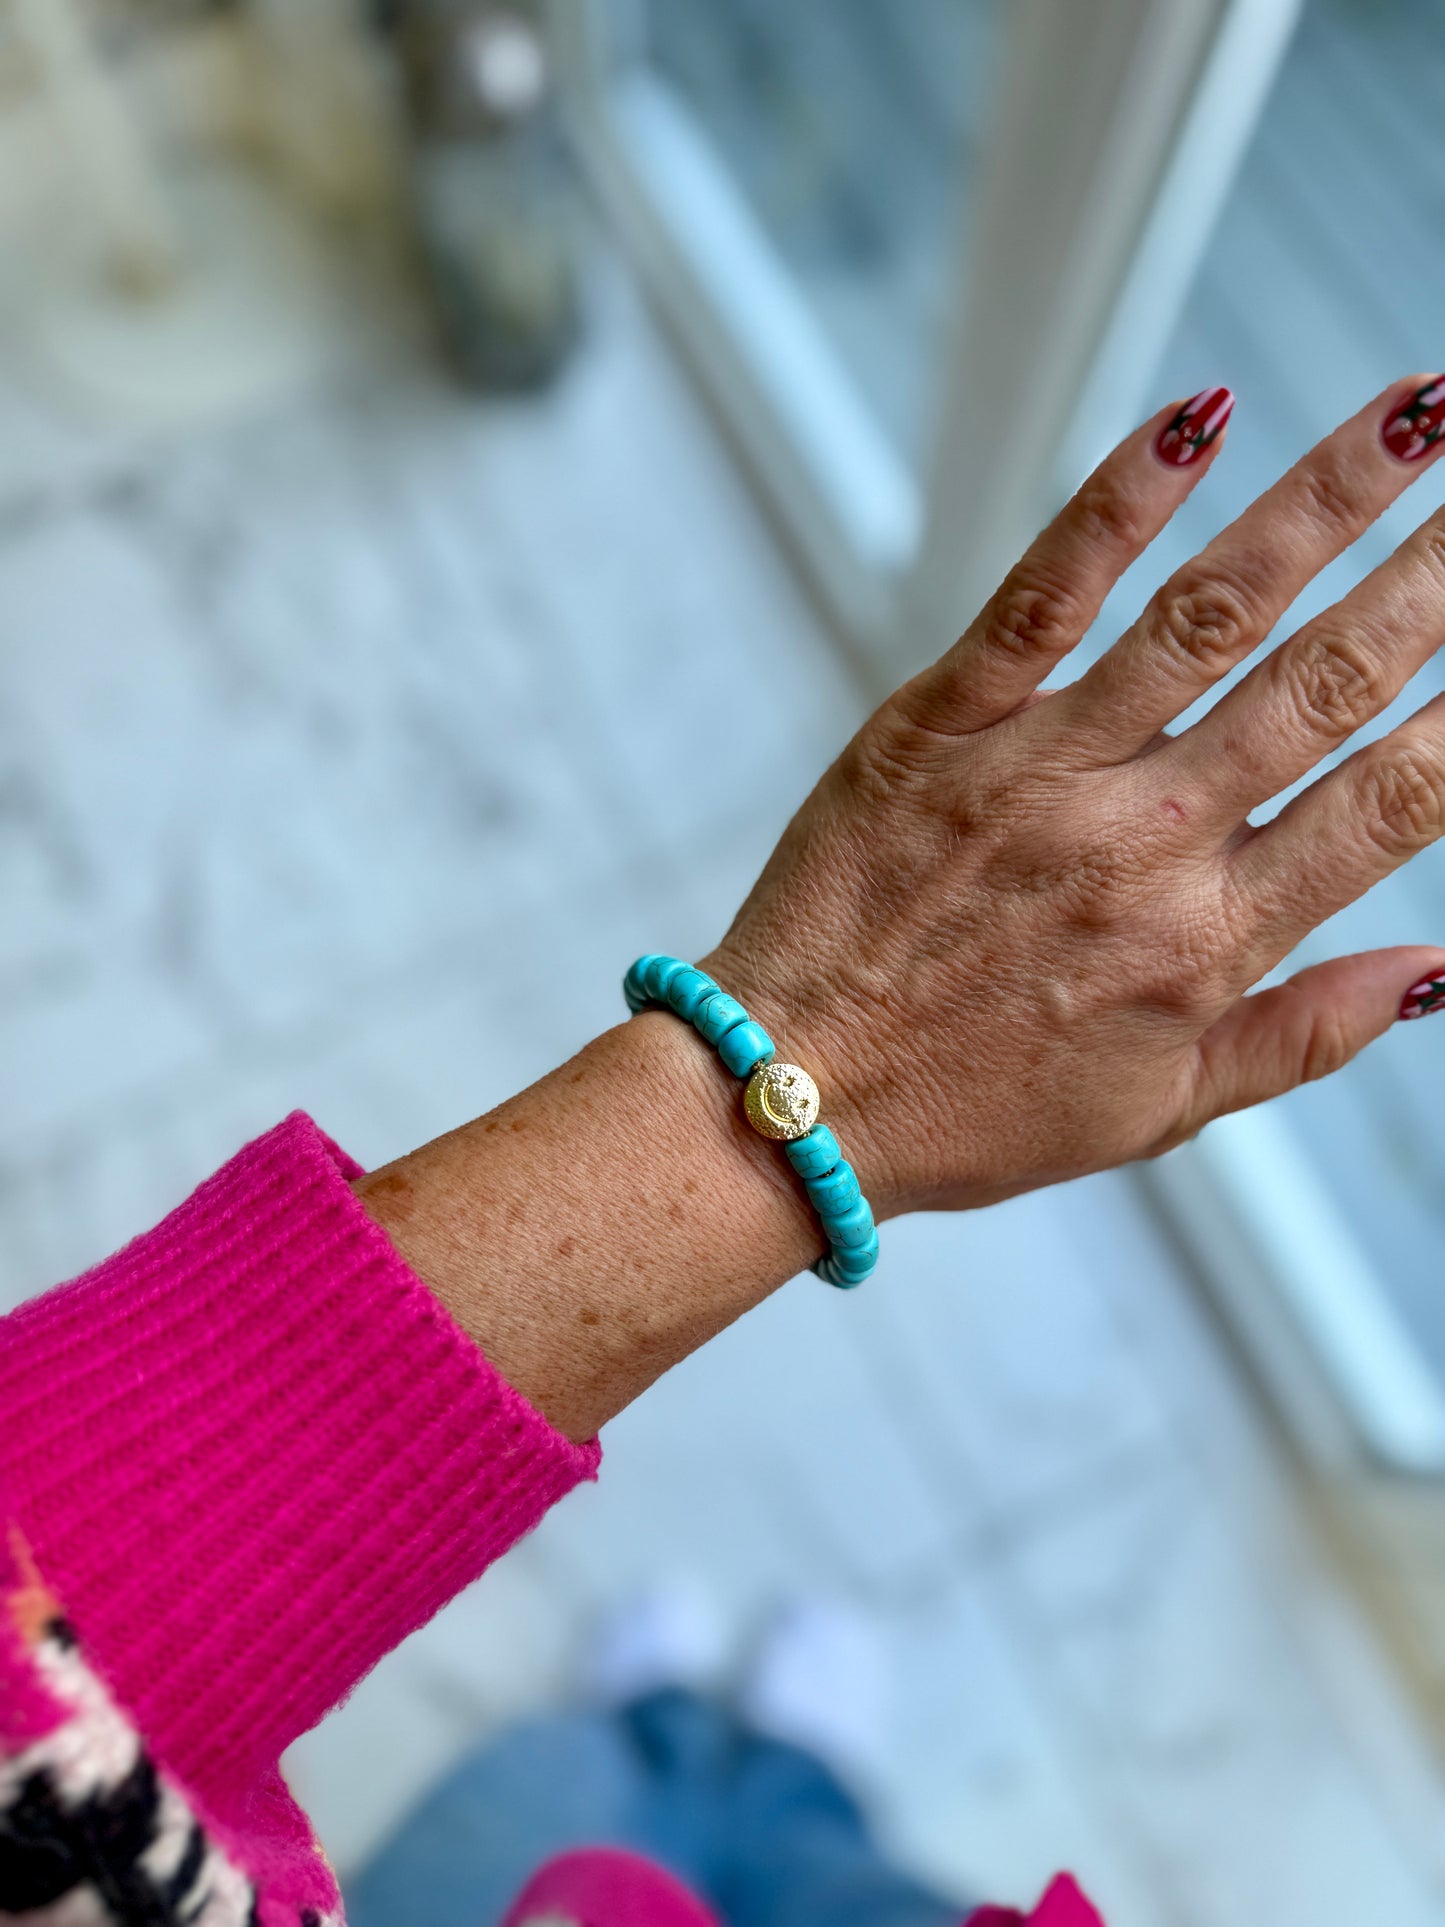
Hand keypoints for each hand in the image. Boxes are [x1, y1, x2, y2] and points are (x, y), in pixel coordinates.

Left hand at [707, 375, 1444, 1219]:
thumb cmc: (968, 1110)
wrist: (792, 1094)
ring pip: (1209, 615)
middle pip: (1325, 683)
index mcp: (1206, 943)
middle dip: (1433, 575)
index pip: (1387, 806)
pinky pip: (1043, 595)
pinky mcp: (941, 724)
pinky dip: (1118, 503)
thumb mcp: (1157, 1110)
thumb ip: (1303, 1037)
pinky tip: (1194, 421)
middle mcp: (1140, 845)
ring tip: (1411, 414)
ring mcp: (1039, 773)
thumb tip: (1436, 970)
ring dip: (1322, 502)